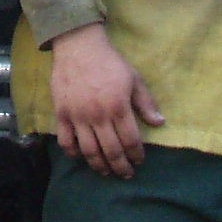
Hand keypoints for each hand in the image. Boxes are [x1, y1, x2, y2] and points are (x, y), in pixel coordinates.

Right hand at [49, 23, 161, 178]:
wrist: (78, 46)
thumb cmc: (109, 62)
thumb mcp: (134, 79)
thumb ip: (146, 103)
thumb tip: (159, 123)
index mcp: (118, 107)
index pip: (130, 140)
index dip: (136, 155)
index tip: (139, 161)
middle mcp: (98, 115)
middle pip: (111, 151)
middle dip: (121, 167)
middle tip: (126, 174)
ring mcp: (78, 116)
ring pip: (89, 151)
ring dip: (99, 166)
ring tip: (106, 172)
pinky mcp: (62, 114)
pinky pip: (66, 141)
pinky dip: (73, 153)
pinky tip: (81, 157)